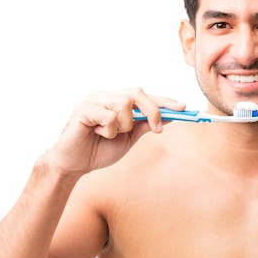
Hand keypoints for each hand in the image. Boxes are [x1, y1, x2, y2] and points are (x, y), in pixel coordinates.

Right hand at [47, 88, 184, 174]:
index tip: (184, 108)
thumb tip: (169, 116)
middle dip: (152, 111)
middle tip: (156, 130)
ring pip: (124, 104)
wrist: (74, 165)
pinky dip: (109, 131)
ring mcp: (94, 100)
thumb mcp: (128, 138)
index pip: (144, 95)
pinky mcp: (83, 109)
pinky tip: (97, 135)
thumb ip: (145, 125)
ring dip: (124, 125)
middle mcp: (105, 96)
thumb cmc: (99, 150)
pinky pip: (109, 117)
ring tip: (110, 135)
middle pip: (137, 93)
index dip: (164, 101)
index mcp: (116, 101)